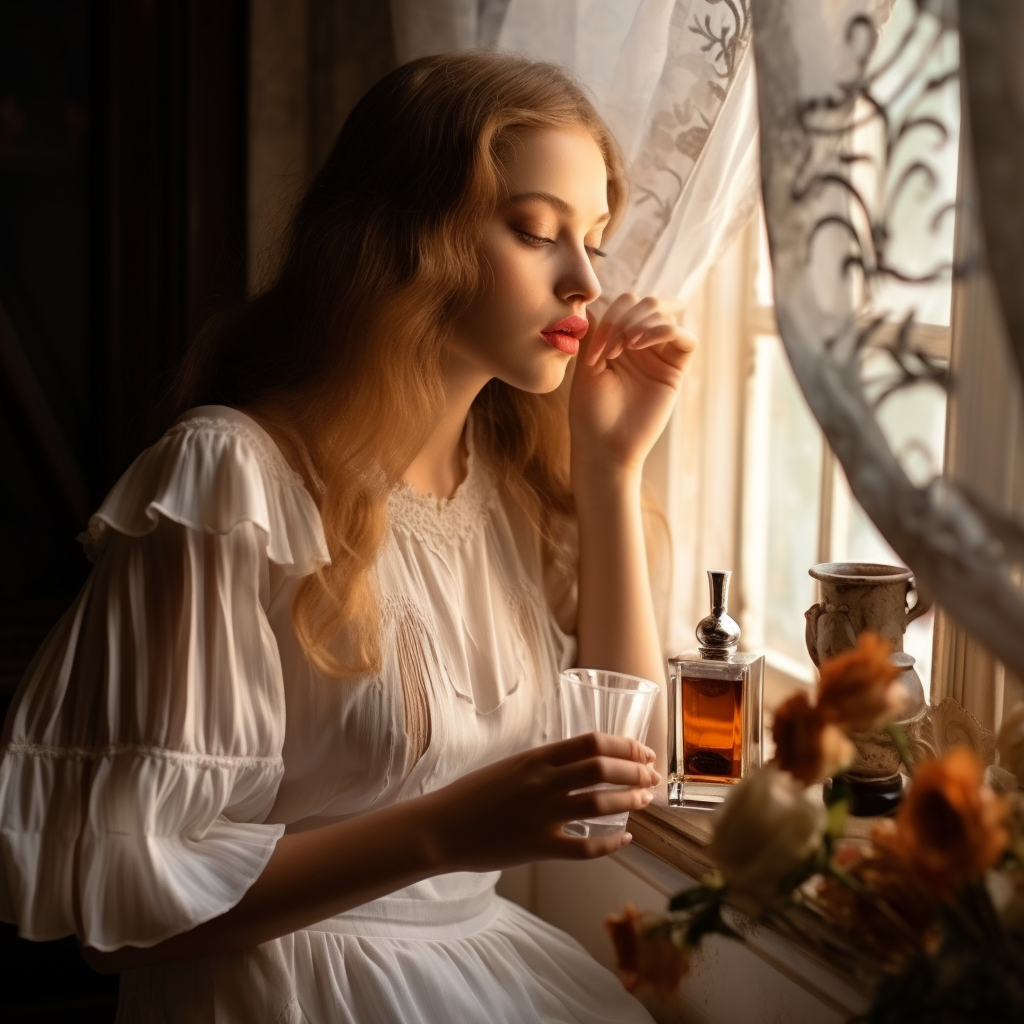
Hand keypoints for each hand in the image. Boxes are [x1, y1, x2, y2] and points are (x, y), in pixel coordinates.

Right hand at [422, 733, 659, 871]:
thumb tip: (581, 763)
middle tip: (651, 777)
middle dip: (635, 770)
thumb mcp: (511, 766)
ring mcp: (541, 815)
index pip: (591, 741)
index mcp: (536, 757)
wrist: (441, 827)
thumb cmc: (472, 795)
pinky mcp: (538, 846)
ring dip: (629, 800)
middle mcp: (542, 782)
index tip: (642, 751)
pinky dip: (611, 844)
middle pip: (602, 768)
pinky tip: (625, 839)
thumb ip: (544, 764)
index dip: (624, 745)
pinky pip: (584, 847)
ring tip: (644, 800)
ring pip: (600, 804)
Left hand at [570, 293, 696, 475]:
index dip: (611, 314)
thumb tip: (594, 301)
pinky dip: (664, 330)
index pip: (624, 304)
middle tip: (609, 347)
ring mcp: (659, 357)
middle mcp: (641, 345)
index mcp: (618, 341)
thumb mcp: (586, 366)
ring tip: (624, 346)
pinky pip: (685, 339)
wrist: (604, 445)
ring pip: (665, 314)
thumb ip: (595, 332)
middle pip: (647, 303)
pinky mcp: (675, 371)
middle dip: (626, 316)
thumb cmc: (590, 412)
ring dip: (641, 321)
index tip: (593, 346)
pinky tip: (639, 344)